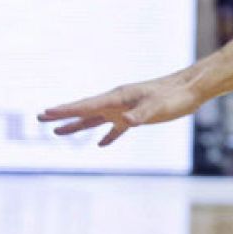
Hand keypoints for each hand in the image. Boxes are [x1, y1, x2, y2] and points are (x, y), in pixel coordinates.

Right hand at [38, 71, 202, 145]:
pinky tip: (100, 145)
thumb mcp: (158, 106)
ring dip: (77, 125)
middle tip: (40, 117)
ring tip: (58, 132)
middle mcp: (118, 102)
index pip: (86, 105)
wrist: (192, 88)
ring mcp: (126, 109)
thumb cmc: (176, 96)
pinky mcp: (138, 116)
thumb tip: (128, 122)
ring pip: (96, 119)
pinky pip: (117, 128)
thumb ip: (142, 113)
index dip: (65, 110)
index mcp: (119, 97)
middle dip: (62, 115)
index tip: (46, 112)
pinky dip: (107, 136)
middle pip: (85, 110)